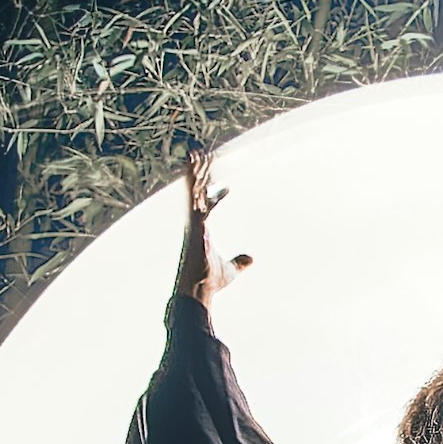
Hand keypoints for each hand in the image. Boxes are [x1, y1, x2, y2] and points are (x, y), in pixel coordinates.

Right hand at [173, 143, 247, 312]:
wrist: (198, 290)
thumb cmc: (209, 281)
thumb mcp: (231, 271)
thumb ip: (239, 263)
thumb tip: (250, 259)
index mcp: (202, 231)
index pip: (209, 208)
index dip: (218, 198)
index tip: (228, 190)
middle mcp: (196, 224)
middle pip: (198, 193)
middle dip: (200, 175)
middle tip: (202, 155)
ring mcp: (193, 222)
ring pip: (194, 191)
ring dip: (195, 172)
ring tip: (196, 153)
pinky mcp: (193, 222)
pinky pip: (193, 197)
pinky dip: (192, 182)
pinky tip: (192, 167)